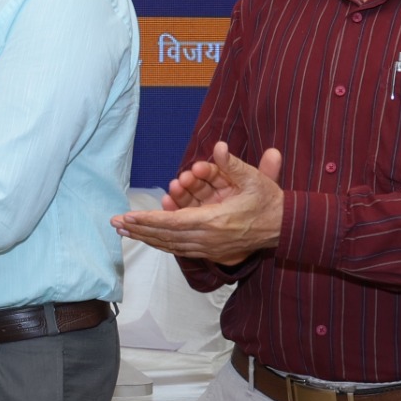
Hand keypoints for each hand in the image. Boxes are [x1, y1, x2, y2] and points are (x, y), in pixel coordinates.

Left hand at [112, 143, 284, 262]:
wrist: (286, 227)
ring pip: (171, 246)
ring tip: (125, 233)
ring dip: (147, 238)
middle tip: (115, 225)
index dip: (147, 221)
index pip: (172, 223)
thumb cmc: (268, 201)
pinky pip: (181, 250)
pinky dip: (162, 244)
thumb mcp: (254, 180)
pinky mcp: (213, 253)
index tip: (126, 218)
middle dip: (139, 230)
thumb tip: (218, 147)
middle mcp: (208, 239)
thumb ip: (233, 164)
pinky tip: (149, 239)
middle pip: (165, 237)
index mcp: (214, 222)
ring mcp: (210, 249)